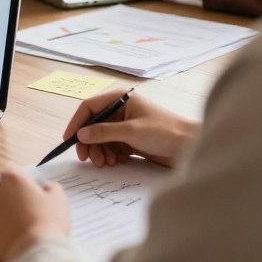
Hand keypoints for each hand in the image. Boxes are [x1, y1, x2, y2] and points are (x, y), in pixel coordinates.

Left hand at [0, 166, 69, 261]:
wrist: (34, 252)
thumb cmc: (48, 222)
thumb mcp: (58, 199)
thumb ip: (51, 187)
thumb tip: (46, 187)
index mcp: (11, 178)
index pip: (13, 171)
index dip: (23, 182)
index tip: (31, 193)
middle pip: (1, 190)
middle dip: (11, 198)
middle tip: (27, 213)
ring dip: (3, 214)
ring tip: (20, 228)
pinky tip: (11, 237)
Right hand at [64, 90, 197, 168]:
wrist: (191, 147)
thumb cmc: (166, 132)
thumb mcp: (132, 131)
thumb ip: (104, 132)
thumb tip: (81, 134)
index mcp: (120, 98)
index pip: (89, 107)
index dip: (77, 122)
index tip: (69, 139)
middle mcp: (120, 110)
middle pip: (93, 125)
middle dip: (90, 142)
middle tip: (88, 159)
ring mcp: (126, 125)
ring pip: (101, 138)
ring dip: (100, 151)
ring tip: (105, 163)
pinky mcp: (131, 140)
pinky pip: (112, 146)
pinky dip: (110, 155)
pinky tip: (115, 161)